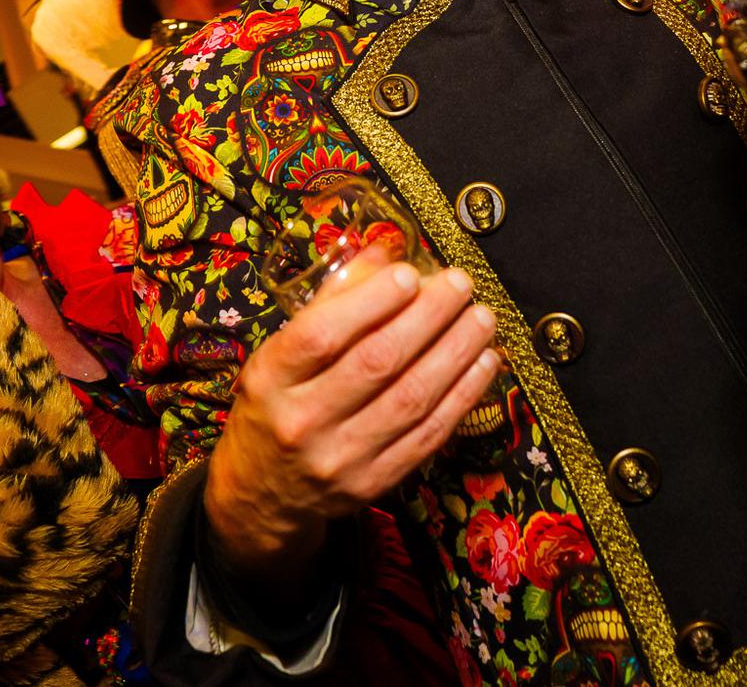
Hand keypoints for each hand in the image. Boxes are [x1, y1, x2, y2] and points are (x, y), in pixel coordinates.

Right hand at [204, 256, 498, 584]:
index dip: (371, 301)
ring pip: (411, 398)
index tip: (410, 273)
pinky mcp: (374, 485)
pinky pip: (429, 434)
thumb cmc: (274, 406)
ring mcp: (340, 459)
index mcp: (269, 379)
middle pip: (376, 362)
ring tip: (482, 318)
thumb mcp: (280, 354)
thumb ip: (330, 303)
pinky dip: (462, 395)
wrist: (264, 494)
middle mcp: (302, 421)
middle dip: (428, 317)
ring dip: (456, 352)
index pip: (321, 335)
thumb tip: (385, 252)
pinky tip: (483, 363)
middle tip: (460, 284)